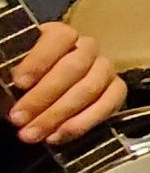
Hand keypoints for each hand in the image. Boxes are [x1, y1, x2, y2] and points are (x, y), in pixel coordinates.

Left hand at [9, 23, 127, 145]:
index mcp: (58, 36)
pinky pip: (109, 104)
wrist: (40, 103)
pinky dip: (83, 123)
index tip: (19, 83)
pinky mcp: (116, 92)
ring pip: (91, 87)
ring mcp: (104, 70)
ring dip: (59, 114)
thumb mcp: (10, 74)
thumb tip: (10, 81)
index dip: (41, 59)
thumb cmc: (21, 84)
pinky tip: (57, 136)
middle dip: (44, 96)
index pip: (60, 37)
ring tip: (32, 134)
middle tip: (18, 119)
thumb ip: (9, 72)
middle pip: (75, 66)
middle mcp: (87, 49)